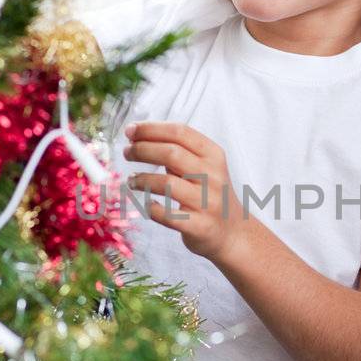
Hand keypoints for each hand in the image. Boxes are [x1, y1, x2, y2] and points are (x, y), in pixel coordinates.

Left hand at [124, 122, 244, 261]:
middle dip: (142, 150)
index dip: (151, 129)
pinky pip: (167, 215)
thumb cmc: (210, 194)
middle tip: (127, 152)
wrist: (233, 231)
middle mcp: (212, 176)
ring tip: (132, 180)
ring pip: (167, 183)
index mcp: (213, 155)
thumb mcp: (204, 166)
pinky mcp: (199, 226)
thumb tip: (140, 138)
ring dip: (142, 179)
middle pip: (171, 153)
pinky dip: (151, 208)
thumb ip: (179, 152)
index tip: (131, 130)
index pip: (180, 133)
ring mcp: (207, 202)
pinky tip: (146, 203)